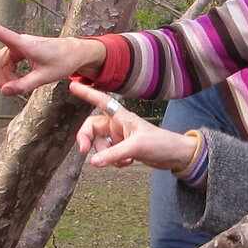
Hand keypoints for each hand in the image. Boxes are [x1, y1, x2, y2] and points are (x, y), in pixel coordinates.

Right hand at [0, 16, 104, 96]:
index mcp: (24, 44)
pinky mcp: (20, 52)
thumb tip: (3, 92)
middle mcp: (18, 43)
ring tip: (21, 86)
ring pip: (1, 64)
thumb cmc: (62, 62)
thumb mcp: (44, 77)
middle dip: (0, 77)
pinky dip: (10, 75)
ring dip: (6, 78)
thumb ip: (24, 85)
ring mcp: (18, 48)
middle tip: (12, 91)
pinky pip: (7, 65)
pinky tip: (20, 81)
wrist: (74, 54)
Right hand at [66, 80, 201, 172]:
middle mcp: (118, 125)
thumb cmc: (160, 143)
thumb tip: (92, 162)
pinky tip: (128, 162)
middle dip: (87, 140)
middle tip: (84, 151)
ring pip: (100, 145)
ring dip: (106, 155)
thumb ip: (113, 154)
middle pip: (92, 128)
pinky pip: (108, 155)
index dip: (86, 93)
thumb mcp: (136, 147)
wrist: (174, 156)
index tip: (73, 85)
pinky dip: (114, 161)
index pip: (100, 101)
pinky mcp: (123, 149)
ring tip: (124, 159)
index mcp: (121, 116)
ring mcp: (119, 137)